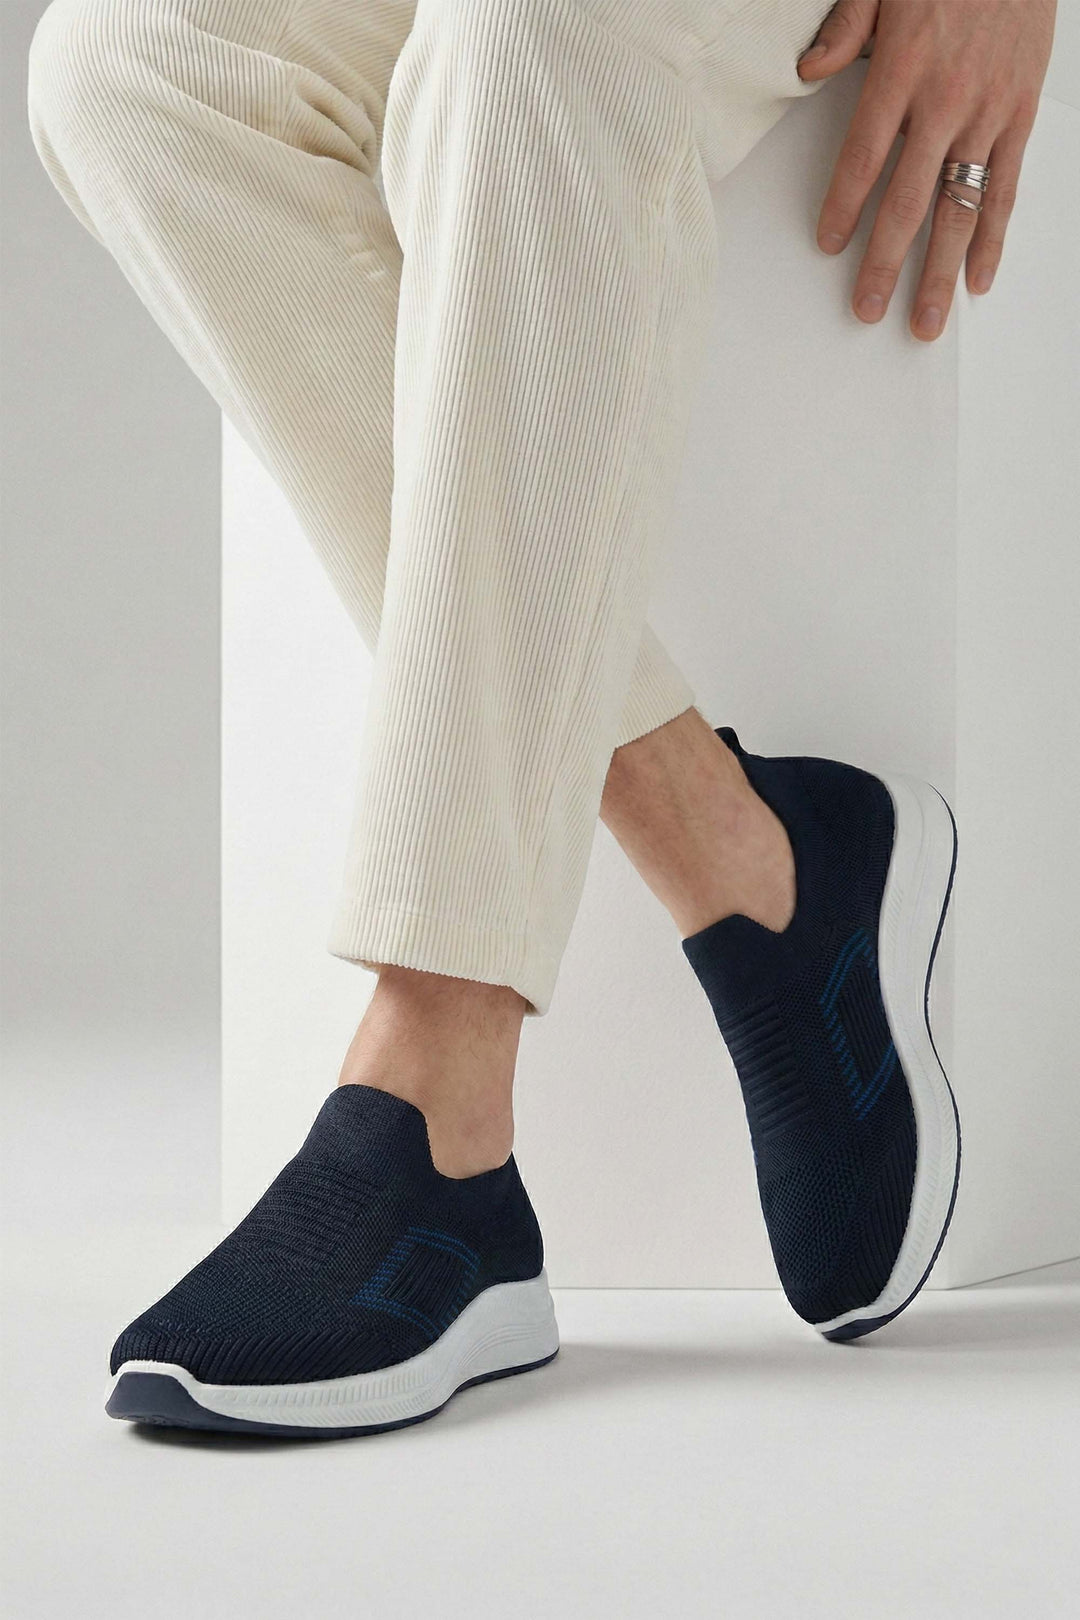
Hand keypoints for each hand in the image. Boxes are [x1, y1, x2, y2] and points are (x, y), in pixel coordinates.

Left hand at [797, 0, 1056, 338]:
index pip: (864, 156)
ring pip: (960, 208)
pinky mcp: (1022, 114)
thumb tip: (806, 69)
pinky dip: (993, 238)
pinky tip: (977, 280)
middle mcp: (948, 100)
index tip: (828, 244)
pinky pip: (1006, 188)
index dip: (844, 206)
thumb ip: (844, 26)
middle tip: (867, 309)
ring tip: (924, 321)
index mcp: (904, 69)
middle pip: (908, 200)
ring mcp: (990, 112)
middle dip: (886, 263)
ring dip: (941, 272)